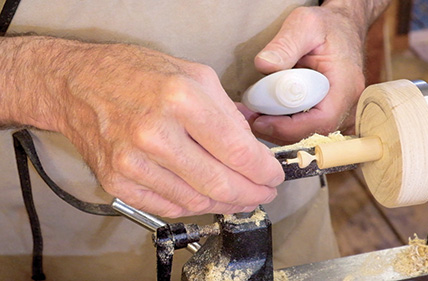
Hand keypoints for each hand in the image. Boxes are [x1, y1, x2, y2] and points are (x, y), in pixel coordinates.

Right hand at [0, 37, 283, 216]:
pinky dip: (194, 207)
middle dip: (252, 194)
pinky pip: (168, 208)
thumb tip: (251, 148)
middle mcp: (155, 134)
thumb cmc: (137, 74)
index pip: (237, 150)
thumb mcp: (193, 74)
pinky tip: (207, 199)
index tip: (274, 176)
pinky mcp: (116, 182)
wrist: (77, 84)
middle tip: (264, 194)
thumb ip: (228, 112)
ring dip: (226, 204)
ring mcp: (132, 162)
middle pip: (220, 183)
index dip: (263, 170)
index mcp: (181, 99)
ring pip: (196, 201)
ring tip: (240, 197)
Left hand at [241, 2, 385, 144]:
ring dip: (278, 129)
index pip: (320, 121)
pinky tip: (266, 114)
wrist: (342, 28)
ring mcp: (340, 112)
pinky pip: (307, 128)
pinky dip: (285, 125)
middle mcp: (347, 105)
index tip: (261, 120)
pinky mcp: (328, 113)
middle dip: (276, 130)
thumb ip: (284, 44)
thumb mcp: (304, 24)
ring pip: (307, 134)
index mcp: (345, 86)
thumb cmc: (326, 26)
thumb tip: (264, 65)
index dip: (289, 127)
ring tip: (252, 114)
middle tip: (248, 117)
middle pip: (311, 133)